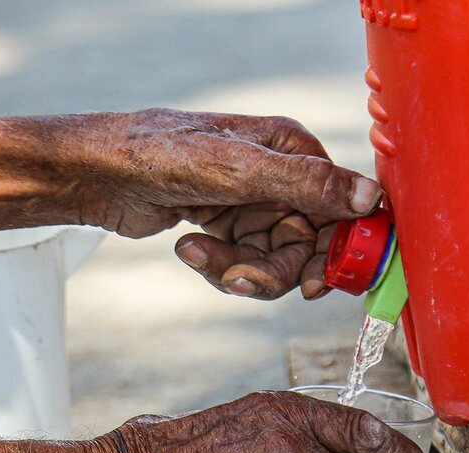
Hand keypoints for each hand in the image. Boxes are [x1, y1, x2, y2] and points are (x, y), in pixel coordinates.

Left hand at [69, 109, 379, 300]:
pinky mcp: (228, 225)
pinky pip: (244, 263)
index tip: (317, 284)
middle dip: (272, 270)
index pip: (340, 210)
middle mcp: (280, 177)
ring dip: (237, 269)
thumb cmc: (165, 156)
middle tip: (240, 279)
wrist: (98, 173)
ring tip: (198, 254)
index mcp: (293, 151)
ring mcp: (253, 203)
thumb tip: (371, 197)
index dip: (335, 253)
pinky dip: (218, 265)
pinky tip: (189, 247)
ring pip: (273, 262)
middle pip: (306, 247)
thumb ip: (309, 185)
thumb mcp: (242, 171)